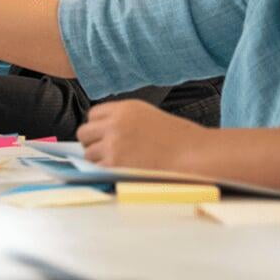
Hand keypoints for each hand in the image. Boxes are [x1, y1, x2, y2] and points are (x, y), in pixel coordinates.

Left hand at [76, 100, 204, 171]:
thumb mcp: (149, 116)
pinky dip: (105, 172)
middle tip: (104, 151)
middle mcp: (115, 123)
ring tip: (117, 163)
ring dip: (98, 159)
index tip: (103, 135)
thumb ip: (125, 120)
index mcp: (124, 108)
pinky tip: (120, 172)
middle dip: (92, 142)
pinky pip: (98, 168)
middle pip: (84, 132)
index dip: (98, 126)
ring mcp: (113, 144)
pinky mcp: (116, 164)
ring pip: (88, 152)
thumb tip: (104, 132)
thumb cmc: (180, 139)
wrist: (196, 155)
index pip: (93, 114)